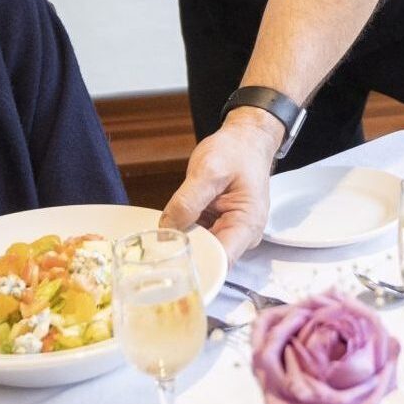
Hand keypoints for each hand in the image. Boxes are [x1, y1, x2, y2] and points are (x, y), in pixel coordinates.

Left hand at [159, 109, 284, 259]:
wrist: (246, 140)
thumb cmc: (236, 151)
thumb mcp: (209, 170)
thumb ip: (187, 201)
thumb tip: (167, 229)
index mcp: (247, 225)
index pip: (220, 260)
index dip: (194, 263)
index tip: (168, 259)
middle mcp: (242, 235)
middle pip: (210, 258)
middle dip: (184, 253)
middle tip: (156, 245)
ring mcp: (231, 231)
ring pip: (202, 248)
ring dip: (183, 242)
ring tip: (163, 233)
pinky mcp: (220, 225)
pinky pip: (200, 236)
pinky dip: (185, 232)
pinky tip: (173, 225)